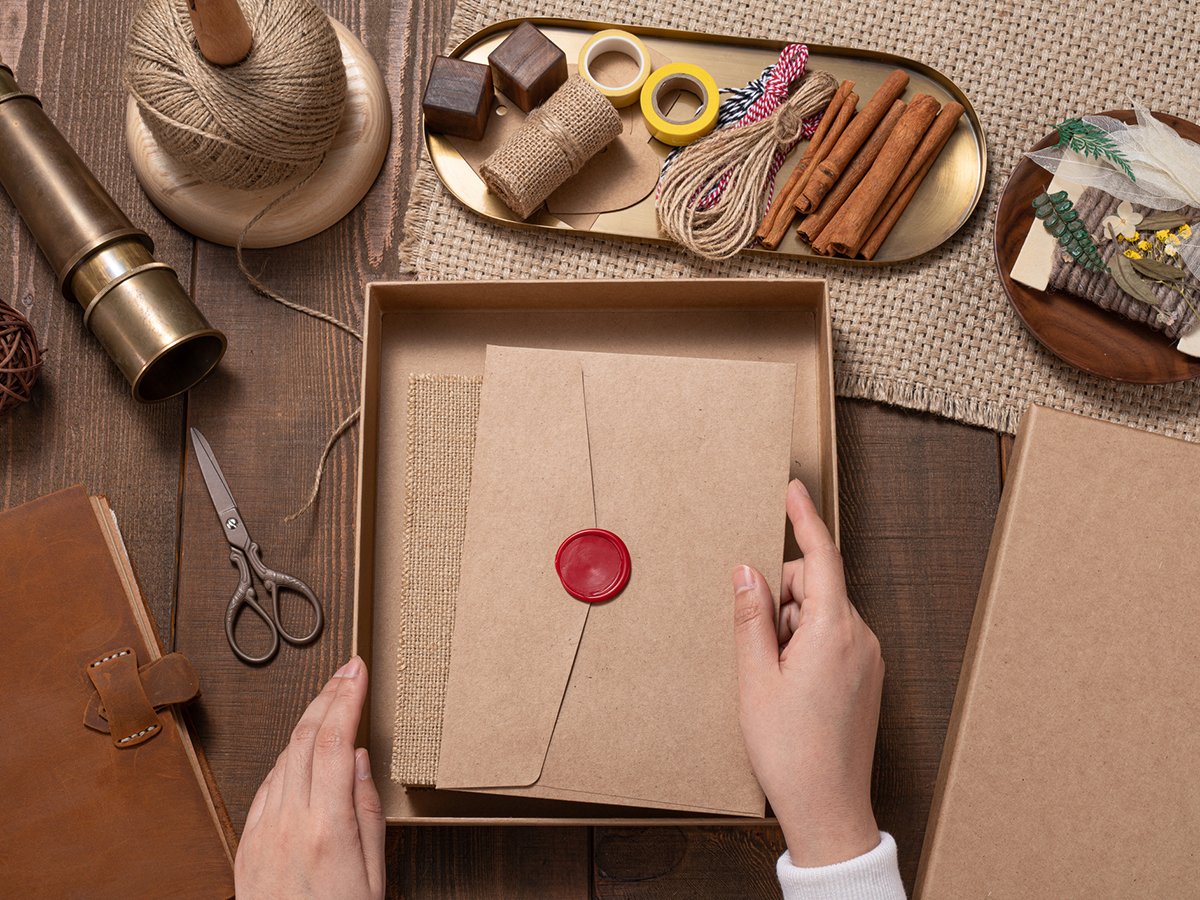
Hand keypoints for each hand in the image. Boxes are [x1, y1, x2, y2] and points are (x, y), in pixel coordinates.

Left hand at [235, 656, 384, 899]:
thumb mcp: (373, 875)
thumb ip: (365, 811)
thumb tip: (355, 760)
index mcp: (326, 829)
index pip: (333, 742)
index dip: (346, 699)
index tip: (358, 672)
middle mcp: (288, 823)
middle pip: (303, 739)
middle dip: (327, 696)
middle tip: (347, 671)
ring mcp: (262, 832)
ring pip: (282, 757)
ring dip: (307, 721)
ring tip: (330, 700)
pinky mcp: (247, 845)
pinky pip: (266, 785)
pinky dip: (288, 757)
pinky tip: (302, 751)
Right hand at [733, 479, 883, 866]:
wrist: (829, 810)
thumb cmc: (789, 750)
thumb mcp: (754, 679)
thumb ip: (751, 617)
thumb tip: (748, 571)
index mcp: (833, 631)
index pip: (820, 557)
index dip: (803, 520)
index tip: (793, 489)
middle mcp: (861, 637)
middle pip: (815, 586)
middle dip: (780, 596)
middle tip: (755, 646)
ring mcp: (869, 659)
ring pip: (822, 613)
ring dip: (790, 626)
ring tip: (772, 677)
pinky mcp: (867, 678)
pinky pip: (834, 638)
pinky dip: (806, 644)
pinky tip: (788, 683)